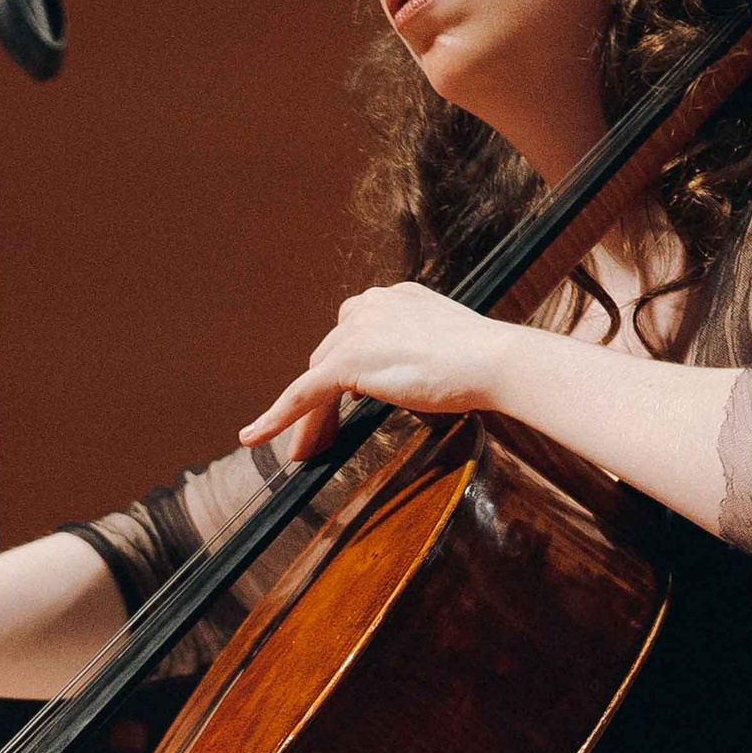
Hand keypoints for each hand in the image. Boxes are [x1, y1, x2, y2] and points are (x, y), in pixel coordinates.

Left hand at [240, 283, 512, 463]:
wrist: (495, 360)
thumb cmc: (484, 363)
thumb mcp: (446, 349)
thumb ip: (417, 354)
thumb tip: (408, 378)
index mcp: (394, 300)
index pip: (354, 338)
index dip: (342, 374)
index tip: (341, 402)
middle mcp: (370, 305)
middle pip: (330, 359)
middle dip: (322, 400)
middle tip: (320, 441)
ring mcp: (357, 331)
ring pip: (318, 381)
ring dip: (309, 418)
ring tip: (306, 452)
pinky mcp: (348, 361)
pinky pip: (303, 394)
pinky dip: (277, 417)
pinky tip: (256, 436)